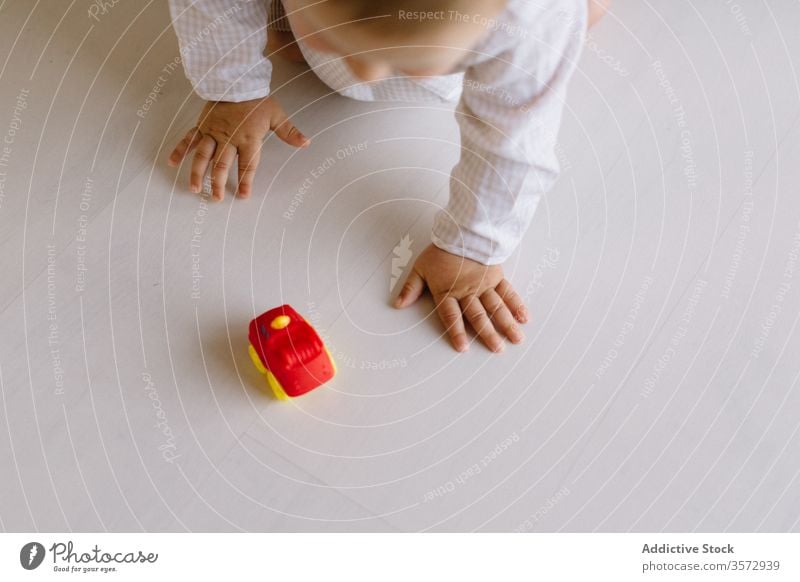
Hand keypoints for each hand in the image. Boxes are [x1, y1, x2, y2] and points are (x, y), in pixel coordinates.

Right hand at [166, 95, 309, 200]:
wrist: (236, 79)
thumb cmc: (257, 99)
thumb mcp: (276, 115)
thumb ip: (289, 132)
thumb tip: (306, 143)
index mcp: (248, 138)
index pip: (248, 164)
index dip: (245, 181)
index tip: (243, 195)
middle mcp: (229, 138)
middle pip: (222, 164)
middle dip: (218, 183)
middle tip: (215, 198)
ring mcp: (212, 132)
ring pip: (202, 156)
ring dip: (197, 172)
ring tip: (194, 188)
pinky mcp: (202, 125)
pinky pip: (189, 139)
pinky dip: (180, 150)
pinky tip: (172, 163)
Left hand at [393, 243, 528, 352]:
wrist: (462, 230)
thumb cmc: (441, 250)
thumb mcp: (420, 267)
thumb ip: (411, 287)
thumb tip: (398, 304)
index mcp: (448, 291)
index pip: (451, 315)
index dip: (456, 332)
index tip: (463, 347)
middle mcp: (468, 291)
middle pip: (478, 315)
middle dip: (488, 334)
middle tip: (497, 349)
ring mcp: (484, 284)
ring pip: (496, 307)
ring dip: (506, 324)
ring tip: (516, 339)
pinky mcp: (496, 276)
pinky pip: (508, 292)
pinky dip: (517, 305)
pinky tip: (524, 317)